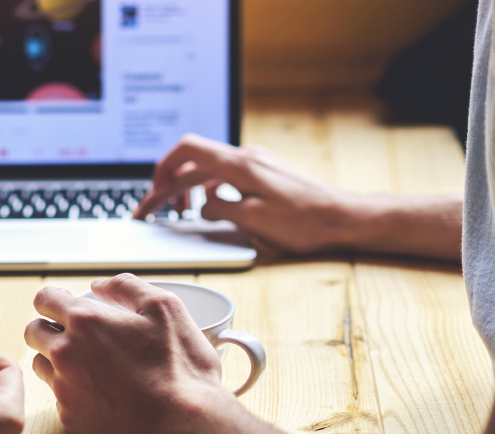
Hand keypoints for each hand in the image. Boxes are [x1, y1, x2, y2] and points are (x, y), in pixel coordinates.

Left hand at [23, 274, 237, 433]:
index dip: (56, 299)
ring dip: (55, 359)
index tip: (68, 306)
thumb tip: (99, 285)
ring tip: (88, 363)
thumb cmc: (180, 368)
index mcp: (85, 321)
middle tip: (78, 334)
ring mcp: (65, 388)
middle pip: (34, 332)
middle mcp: (65, 354)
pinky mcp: (70, 417)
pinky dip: (71, 390)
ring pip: (40, 364)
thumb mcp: (165, 309)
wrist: (185, 427)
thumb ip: (127, 287)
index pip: (44, 299)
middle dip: (50, 327)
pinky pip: (58, 396)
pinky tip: (100, 392)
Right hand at [136, 134, 354, 253]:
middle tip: (150, 211)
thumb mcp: (254, 221)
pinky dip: (209, 189)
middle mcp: (247, 158)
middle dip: (168, 186)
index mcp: (240, 165)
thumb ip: (221, 210)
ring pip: (209, 170)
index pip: (187, 150)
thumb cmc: (306, 221)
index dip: (163, 167)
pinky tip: (211, 207)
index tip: (153, 190)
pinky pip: (227, 176)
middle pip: (194, 163)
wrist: (344, 217)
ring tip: (179, 211)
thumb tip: (202, 208)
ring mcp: (257, 164)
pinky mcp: (265, 174)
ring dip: (188, 188)